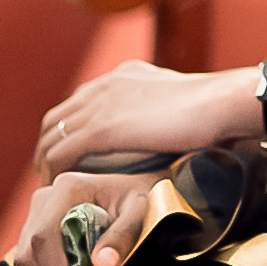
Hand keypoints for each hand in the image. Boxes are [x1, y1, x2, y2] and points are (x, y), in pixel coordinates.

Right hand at [12, 170, 163, 265]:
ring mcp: (36, 214)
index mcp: (68, 188)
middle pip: (29, 252)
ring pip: (24, 259)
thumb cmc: (137, 195)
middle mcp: (45, 198)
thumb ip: (123, 234)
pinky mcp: (34, 229)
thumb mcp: (139, 210)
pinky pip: (29, 261)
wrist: (131, 186)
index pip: (45, 236)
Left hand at [34, 60, 258, 182]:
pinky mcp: (101, 128)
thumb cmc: (215, 107)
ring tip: (52, 187)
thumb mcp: (182, 98)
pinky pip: (60, 154)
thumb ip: (166, 108)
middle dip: (49, 147)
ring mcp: (100, 104)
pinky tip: (59, 189)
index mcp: (124, 76)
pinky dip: (53, 173)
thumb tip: (177, 124)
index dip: (71, 130)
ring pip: (50, 137)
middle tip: (55, 175)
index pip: (80, 102)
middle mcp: (106, 85)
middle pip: (56, 118)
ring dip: (45, 164)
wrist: (220, 104)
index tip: (73, 155)